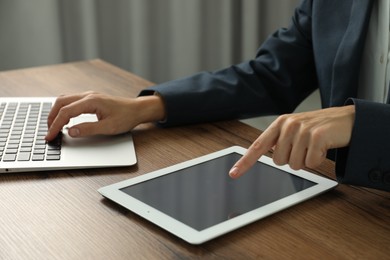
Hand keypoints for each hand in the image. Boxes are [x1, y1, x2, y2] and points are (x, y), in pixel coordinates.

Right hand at [45, 91, 165, 140]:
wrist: (137, 110)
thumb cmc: (126, 117)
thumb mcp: (108, 127)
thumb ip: (88, 129)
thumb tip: (70, 131)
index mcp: (91, 101)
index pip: (66, 112)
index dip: (55, 125)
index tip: (50, 136)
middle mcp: (88, 96)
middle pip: (61, 102)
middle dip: (51, 117)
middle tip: (48, 132)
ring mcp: (89, 96)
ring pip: (65, 100)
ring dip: (57, 112)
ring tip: (53, 126)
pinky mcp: (91, 99)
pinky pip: (72, 101)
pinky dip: (64, 110)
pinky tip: (65, 119)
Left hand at [229, 105, 354, 177]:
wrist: (346, 119)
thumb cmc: (318, 127)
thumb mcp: (295, 130)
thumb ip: (280, 142)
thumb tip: (270, 157)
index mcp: (280, 124)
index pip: (258, 146)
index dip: (245, 162)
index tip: (234, 173)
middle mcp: (288, 125)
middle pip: (279, 161)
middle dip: (292, 160)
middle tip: (305, 148)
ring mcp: (302, 130)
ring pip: (294, 164)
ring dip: (306, 160)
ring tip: (314, 147)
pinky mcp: (317, 136)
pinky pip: (311, 163)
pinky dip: (318, 160)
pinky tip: (323, 148)